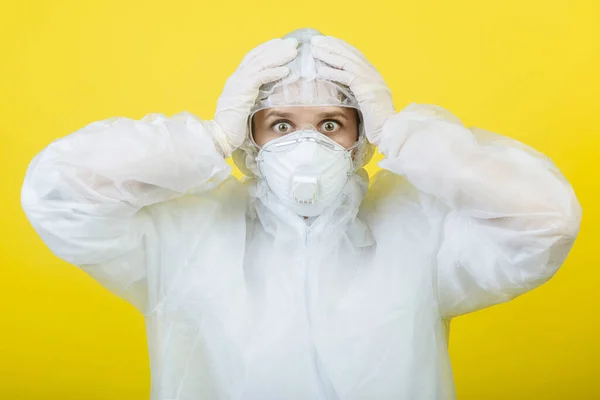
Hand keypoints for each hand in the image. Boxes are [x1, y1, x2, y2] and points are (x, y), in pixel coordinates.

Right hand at [211, 38, 298, 155]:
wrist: (220, 136)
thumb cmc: (234, 127)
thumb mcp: (246, 108)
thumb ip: (255, 97)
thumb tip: (270, 94)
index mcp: (236, 81)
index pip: (252, 58)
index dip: (267, 49)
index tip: (281, 43)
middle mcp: (236, 78)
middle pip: (257, 57)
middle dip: (276, 48)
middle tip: (292, 43)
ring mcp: (237, 84)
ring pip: (260, 63)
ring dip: (277, 56)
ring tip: (293, 52)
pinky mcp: (241, 92)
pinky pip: (259, 77)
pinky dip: (273, 72)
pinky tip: (286, 70)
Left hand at [311, 35, 394, 145]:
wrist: (390, 130)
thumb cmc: (378, 123)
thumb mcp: (367, 104)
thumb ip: (357, 94)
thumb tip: (341, 91)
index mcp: (374, 76)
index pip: (355, 56)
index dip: (341, 47)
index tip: (327, 42)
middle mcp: (373, 74)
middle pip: (350, 54)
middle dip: (332, 45)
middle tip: (317, 40)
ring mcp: (371, 80)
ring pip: (347, 61)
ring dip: (329, 54)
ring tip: (315, 50)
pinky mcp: (366, 89)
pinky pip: (346, 76)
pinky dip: (333, 72)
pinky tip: (320, 70)